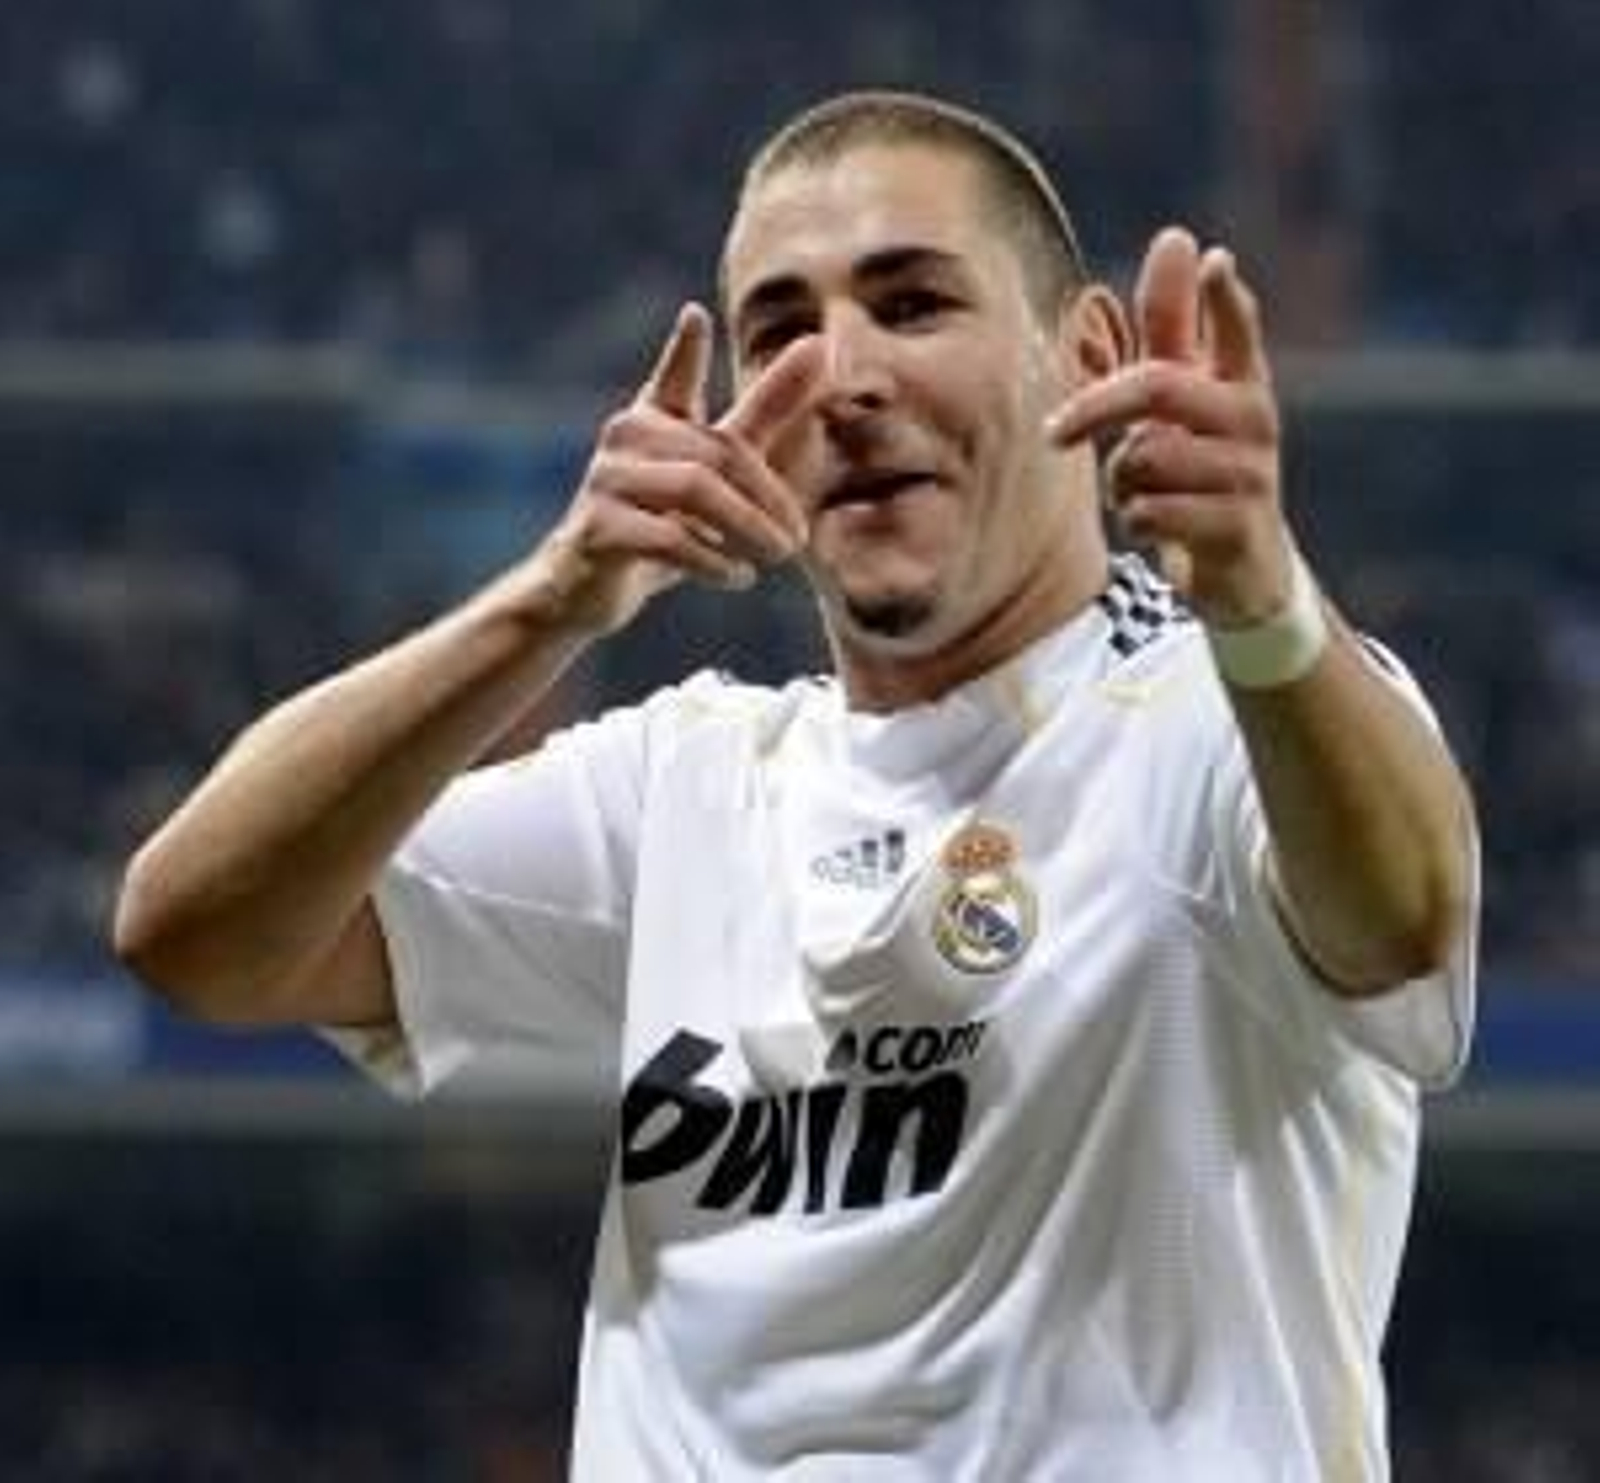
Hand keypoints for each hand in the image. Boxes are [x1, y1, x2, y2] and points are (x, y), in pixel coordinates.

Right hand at [539, 302, 822, 635]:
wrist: (588, 586)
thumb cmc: (662, 520)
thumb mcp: (723, 463)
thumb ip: (768, 409)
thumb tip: (822, 343)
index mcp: (653, 416)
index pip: (673, 376)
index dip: (685, 350)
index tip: (696, 316)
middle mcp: (625, 437)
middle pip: (719, 454)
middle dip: (767, 499)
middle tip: (796, 540)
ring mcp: (606, 480)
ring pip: (696, 491)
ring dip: (748, 529)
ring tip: (776, 556)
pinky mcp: (597, 528)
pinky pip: (668, 538)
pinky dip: (713, 561)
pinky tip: (738, 577)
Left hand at [1048, 227, 1292, 626]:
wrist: (1243, 569)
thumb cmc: (1200, 471)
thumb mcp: (1180, 405)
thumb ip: (1166, 334)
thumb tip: (1155, 252)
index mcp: (1239, 382)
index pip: (1236, 330)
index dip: (1223, 299)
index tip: (1214, 261)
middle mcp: (1254, 419)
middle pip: (1158, 388)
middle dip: (1095, 407)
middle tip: (1053, 432)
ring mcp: (1252, 473)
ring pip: (1145, 458)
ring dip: (1120, 479)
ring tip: (1139, 491)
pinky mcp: (1237, 526)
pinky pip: (1151, 511)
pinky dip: (1135, 518)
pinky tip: (1155, 524)